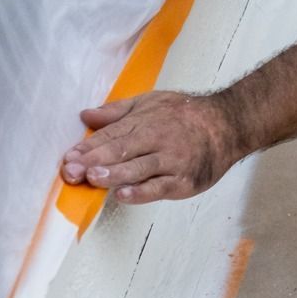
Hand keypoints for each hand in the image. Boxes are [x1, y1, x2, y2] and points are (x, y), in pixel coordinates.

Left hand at [60, 91, 242, 203]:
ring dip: (114, 174)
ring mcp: (171, 160)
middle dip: (95, 160)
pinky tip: (123, 194)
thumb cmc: (186, 115)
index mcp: (146, 120)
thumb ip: (118, 112)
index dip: (89, 146)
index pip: (112, 134)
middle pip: (122, 149)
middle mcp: (158, 138)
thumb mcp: (152, 102)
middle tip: (72, 171)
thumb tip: (86, 115)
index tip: (68, 157)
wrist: (228, 125)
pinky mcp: (183, 180)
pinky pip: (160, 187)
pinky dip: (141, 192)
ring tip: (92, 178)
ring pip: (139, 168)